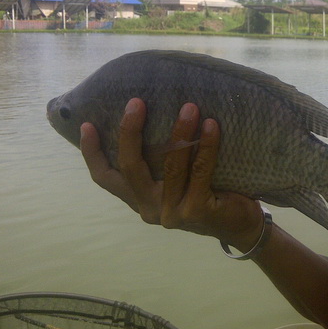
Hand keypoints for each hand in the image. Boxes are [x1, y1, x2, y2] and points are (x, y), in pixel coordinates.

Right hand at [80, 98, 263, 250]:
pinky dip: (206, 145)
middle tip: (136, 102)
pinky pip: (201, 170)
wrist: (241, 226)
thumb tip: (157, 113)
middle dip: (130, 132)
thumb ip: (162, 162)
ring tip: (189, 106)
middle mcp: (150, 208)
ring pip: (170, 165)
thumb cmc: (210, 194)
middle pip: (130, 167)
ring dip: (179, 131)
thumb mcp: (179, 180)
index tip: (86, 124)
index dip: (92, 153)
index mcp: (140, 200)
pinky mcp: (196, 210)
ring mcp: (172, 212)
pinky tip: (211, 125)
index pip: (106, 178)